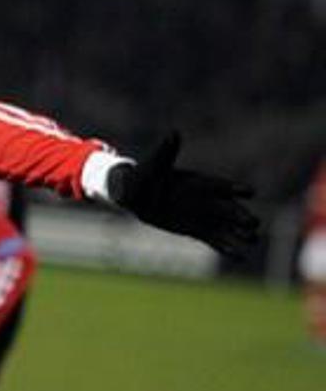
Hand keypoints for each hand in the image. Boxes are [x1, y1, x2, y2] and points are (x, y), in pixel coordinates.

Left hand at [109, 132, 258, 256]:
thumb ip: (166, 152)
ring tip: (252, 240)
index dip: (234, 188)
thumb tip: (173, 133)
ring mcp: (203, 216)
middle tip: (253, 223)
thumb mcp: (155, 164)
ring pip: (227, 227)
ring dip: (240, 233)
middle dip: (241, 216)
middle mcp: (206, 200)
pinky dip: (226, 248)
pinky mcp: (196, 230)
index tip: (249, 192)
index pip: (221, 185)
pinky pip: (215, 241)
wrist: (137, 194)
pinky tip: (240, 256)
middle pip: (230, 209)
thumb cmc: (146, 174)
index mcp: (200, 182)